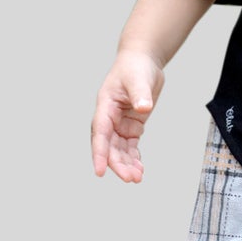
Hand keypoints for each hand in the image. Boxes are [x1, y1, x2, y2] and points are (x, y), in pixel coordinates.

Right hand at [91, 51, 165, 182]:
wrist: (142, 61)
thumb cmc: (135, 67)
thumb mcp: (138, 79)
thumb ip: (140, 94)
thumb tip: (142, 107)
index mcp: (105, 106)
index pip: (100, 134)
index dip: (99, 154)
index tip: (100, 171)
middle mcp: (109, 117)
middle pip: (110, 146)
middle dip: (118, 164)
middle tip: (130, 179)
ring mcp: (119, 123)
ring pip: (119, 149)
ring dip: (126, 164)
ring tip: (137, 178)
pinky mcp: (131, 125)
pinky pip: (130, 146)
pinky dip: (134, 157)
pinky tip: (139, 169)